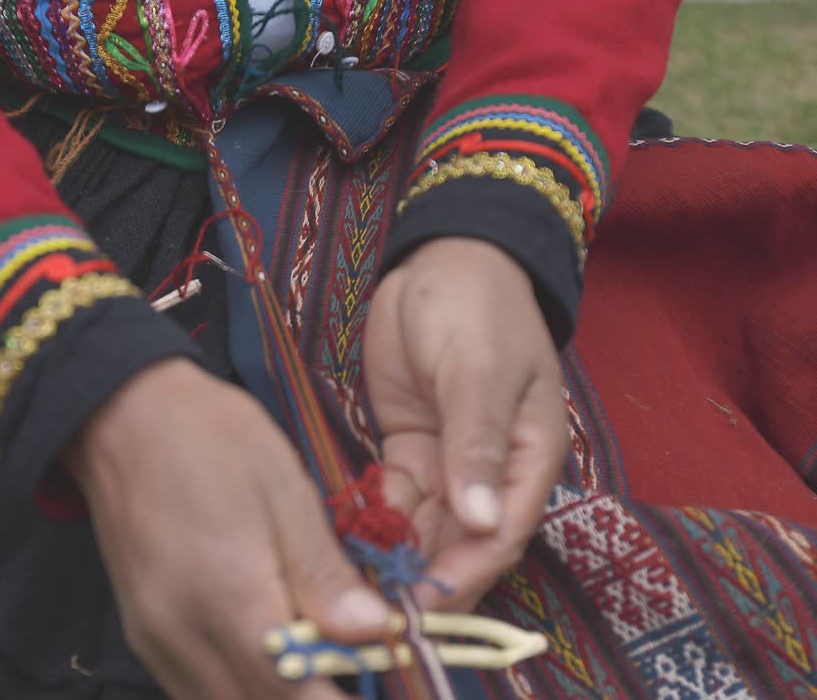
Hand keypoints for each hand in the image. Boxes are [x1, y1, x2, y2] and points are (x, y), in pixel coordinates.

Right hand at [66, 358, 389, 699]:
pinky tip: (270, 654)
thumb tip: (378, 634)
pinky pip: (197, 692)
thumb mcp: (284, 490)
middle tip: (356, 666)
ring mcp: (155, 640)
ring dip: (276, 696)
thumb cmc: (211, 438)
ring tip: (319, 661)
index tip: (381, 678)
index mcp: (227, 595)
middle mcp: (183, 634)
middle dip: (312, 698)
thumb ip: (325, 575)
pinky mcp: (143, 635)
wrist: (121, 415)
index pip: (296, 693)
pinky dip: (241, 687)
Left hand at [363, 238, 566, 610]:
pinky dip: (375, 522)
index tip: (421, 608)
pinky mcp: (410, 447)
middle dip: (422, 580)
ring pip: (423, 527)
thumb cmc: (477, 308)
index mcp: (526, 458)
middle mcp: (490, 471)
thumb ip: (477, 444)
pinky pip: (394, 499)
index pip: (499, 535)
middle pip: (459, 542)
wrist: (444, 258)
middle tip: (372, 614)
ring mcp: (448, 461)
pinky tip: (344, 546)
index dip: (463, 576)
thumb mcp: (479, 371)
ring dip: (396, 559)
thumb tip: (482, 520)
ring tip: (352, 592)